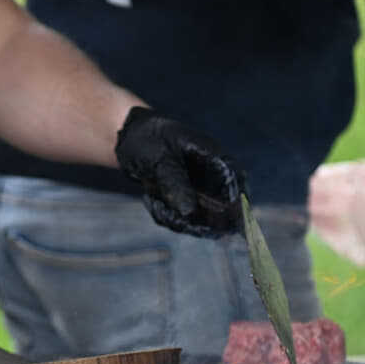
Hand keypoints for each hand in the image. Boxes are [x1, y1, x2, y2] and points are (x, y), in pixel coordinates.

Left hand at [114, 106, 247, 236]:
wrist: (127, 140)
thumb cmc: (148, 139)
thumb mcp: (161, 159)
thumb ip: (176, 184)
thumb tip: (190, 212)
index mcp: (212, 156)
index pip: (234, 180)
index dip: (238, 202)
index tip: (230, 221)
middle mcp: (209, 175)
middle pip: (222, 207)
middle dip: (203, 220)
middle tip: (185, 224)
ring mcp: (197, 190)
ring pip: (199, 218)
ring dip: (178, 219)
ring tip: (156, 204)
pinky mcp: (182, 201)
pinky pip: (180, 219)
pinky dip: (165, 215)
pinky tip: (150, 199)